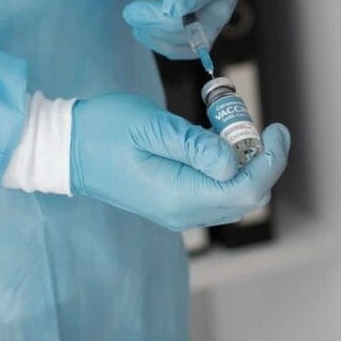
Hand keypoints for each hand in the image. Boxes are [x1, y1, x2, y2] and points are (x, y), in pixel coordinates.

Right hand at [67, 92, 288, 231]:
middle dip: (262, 162)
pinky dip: (227, 171)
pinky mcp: (172, 203)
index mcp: (178, 196)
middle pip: (245, 198)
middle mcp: (181, 212)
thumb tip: (232, 161)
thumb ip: (194, 145)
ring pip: (233, 199)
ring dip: (246, 167)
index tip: (275, 129)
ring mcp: (176, 212)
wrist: (65, 150)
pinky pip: (214, 194)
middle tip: (259, 127)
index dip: (270, 161)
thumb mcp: (150, 127)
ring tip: (236, 130)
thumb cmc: (103, 130)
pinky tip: (217, 144)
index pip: (246, 190)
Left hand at [123, 0, 244, 59]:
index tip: (169, 8)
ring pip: (205, 34)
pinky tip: (143, 31)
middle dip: (173, 23)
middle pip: (214, 14)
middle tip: (131, 12)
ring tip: (134, 22)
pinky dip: (171, 45)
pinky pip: (196, 41)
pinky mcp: (205, 9)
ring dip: (168, 37)